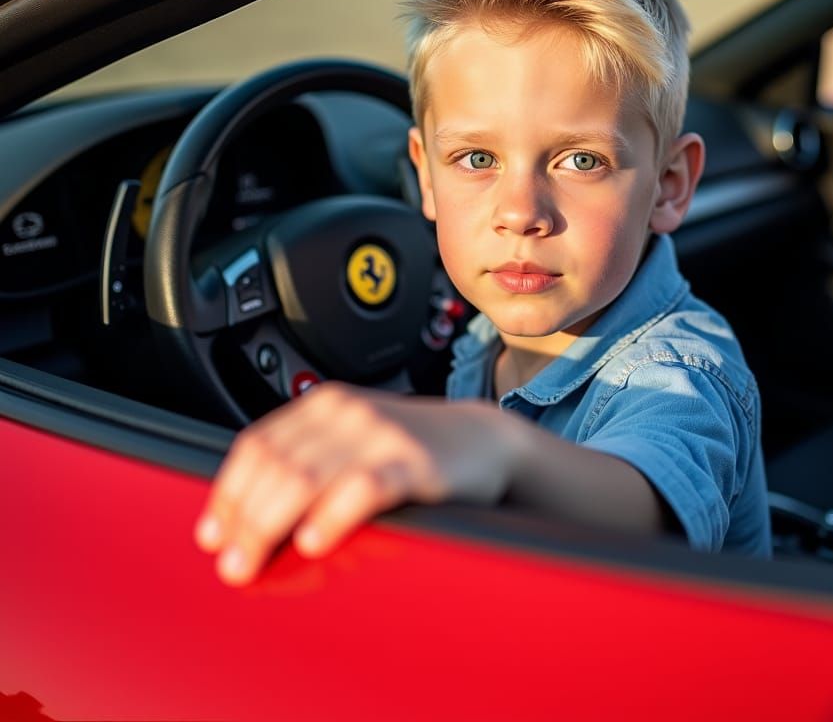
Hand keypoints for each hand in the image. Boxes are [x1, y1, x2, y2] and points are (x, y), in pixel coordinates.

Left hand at [194, 383, 515, 584]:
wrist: (485, 441)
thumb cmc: (413, 450)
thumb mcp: (356, 440)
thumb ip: (310, 460)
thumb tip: (245, 515)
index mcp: (326, 405)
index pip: (257, 445)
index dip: (228, 493)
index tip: (212, 535)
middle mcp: (347, 413)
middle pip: (275, 466)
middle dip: (244, 520)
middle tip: (231, 564)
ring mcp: (380, 434)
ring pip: (305, 478)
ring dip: (269, 527)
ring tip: (254, 563)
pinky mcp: (413, 462)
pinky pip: (361, 487)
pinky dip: (331, 516)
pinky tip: (313, 541)